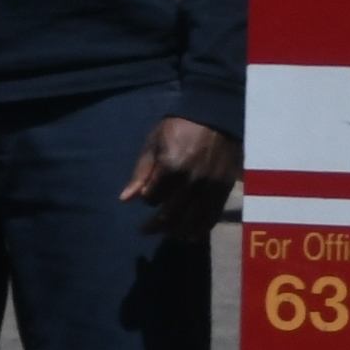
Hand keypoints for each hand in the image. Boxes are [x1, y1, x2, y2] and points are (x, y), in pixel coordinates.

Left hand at [120, 115, 241, 240]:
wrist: (215, 116)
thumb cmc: (180, 127)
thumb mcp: (154, 142)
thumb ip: (141, 172)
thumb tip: (125, 200)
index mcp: (171, 167)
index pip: (152, 198)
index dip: (148, 198)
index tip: (149, 194)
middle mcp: (191, 181)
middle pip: (170, 216)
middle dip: (155, 226)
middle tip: (146, 230)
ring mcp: (210, 188)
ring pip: (192, 223)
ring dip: (177, 232)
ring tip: (168, 233)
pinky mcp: (224, 190)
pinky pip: (211, 217)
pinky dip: (200, 229)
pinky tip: (191, 232)